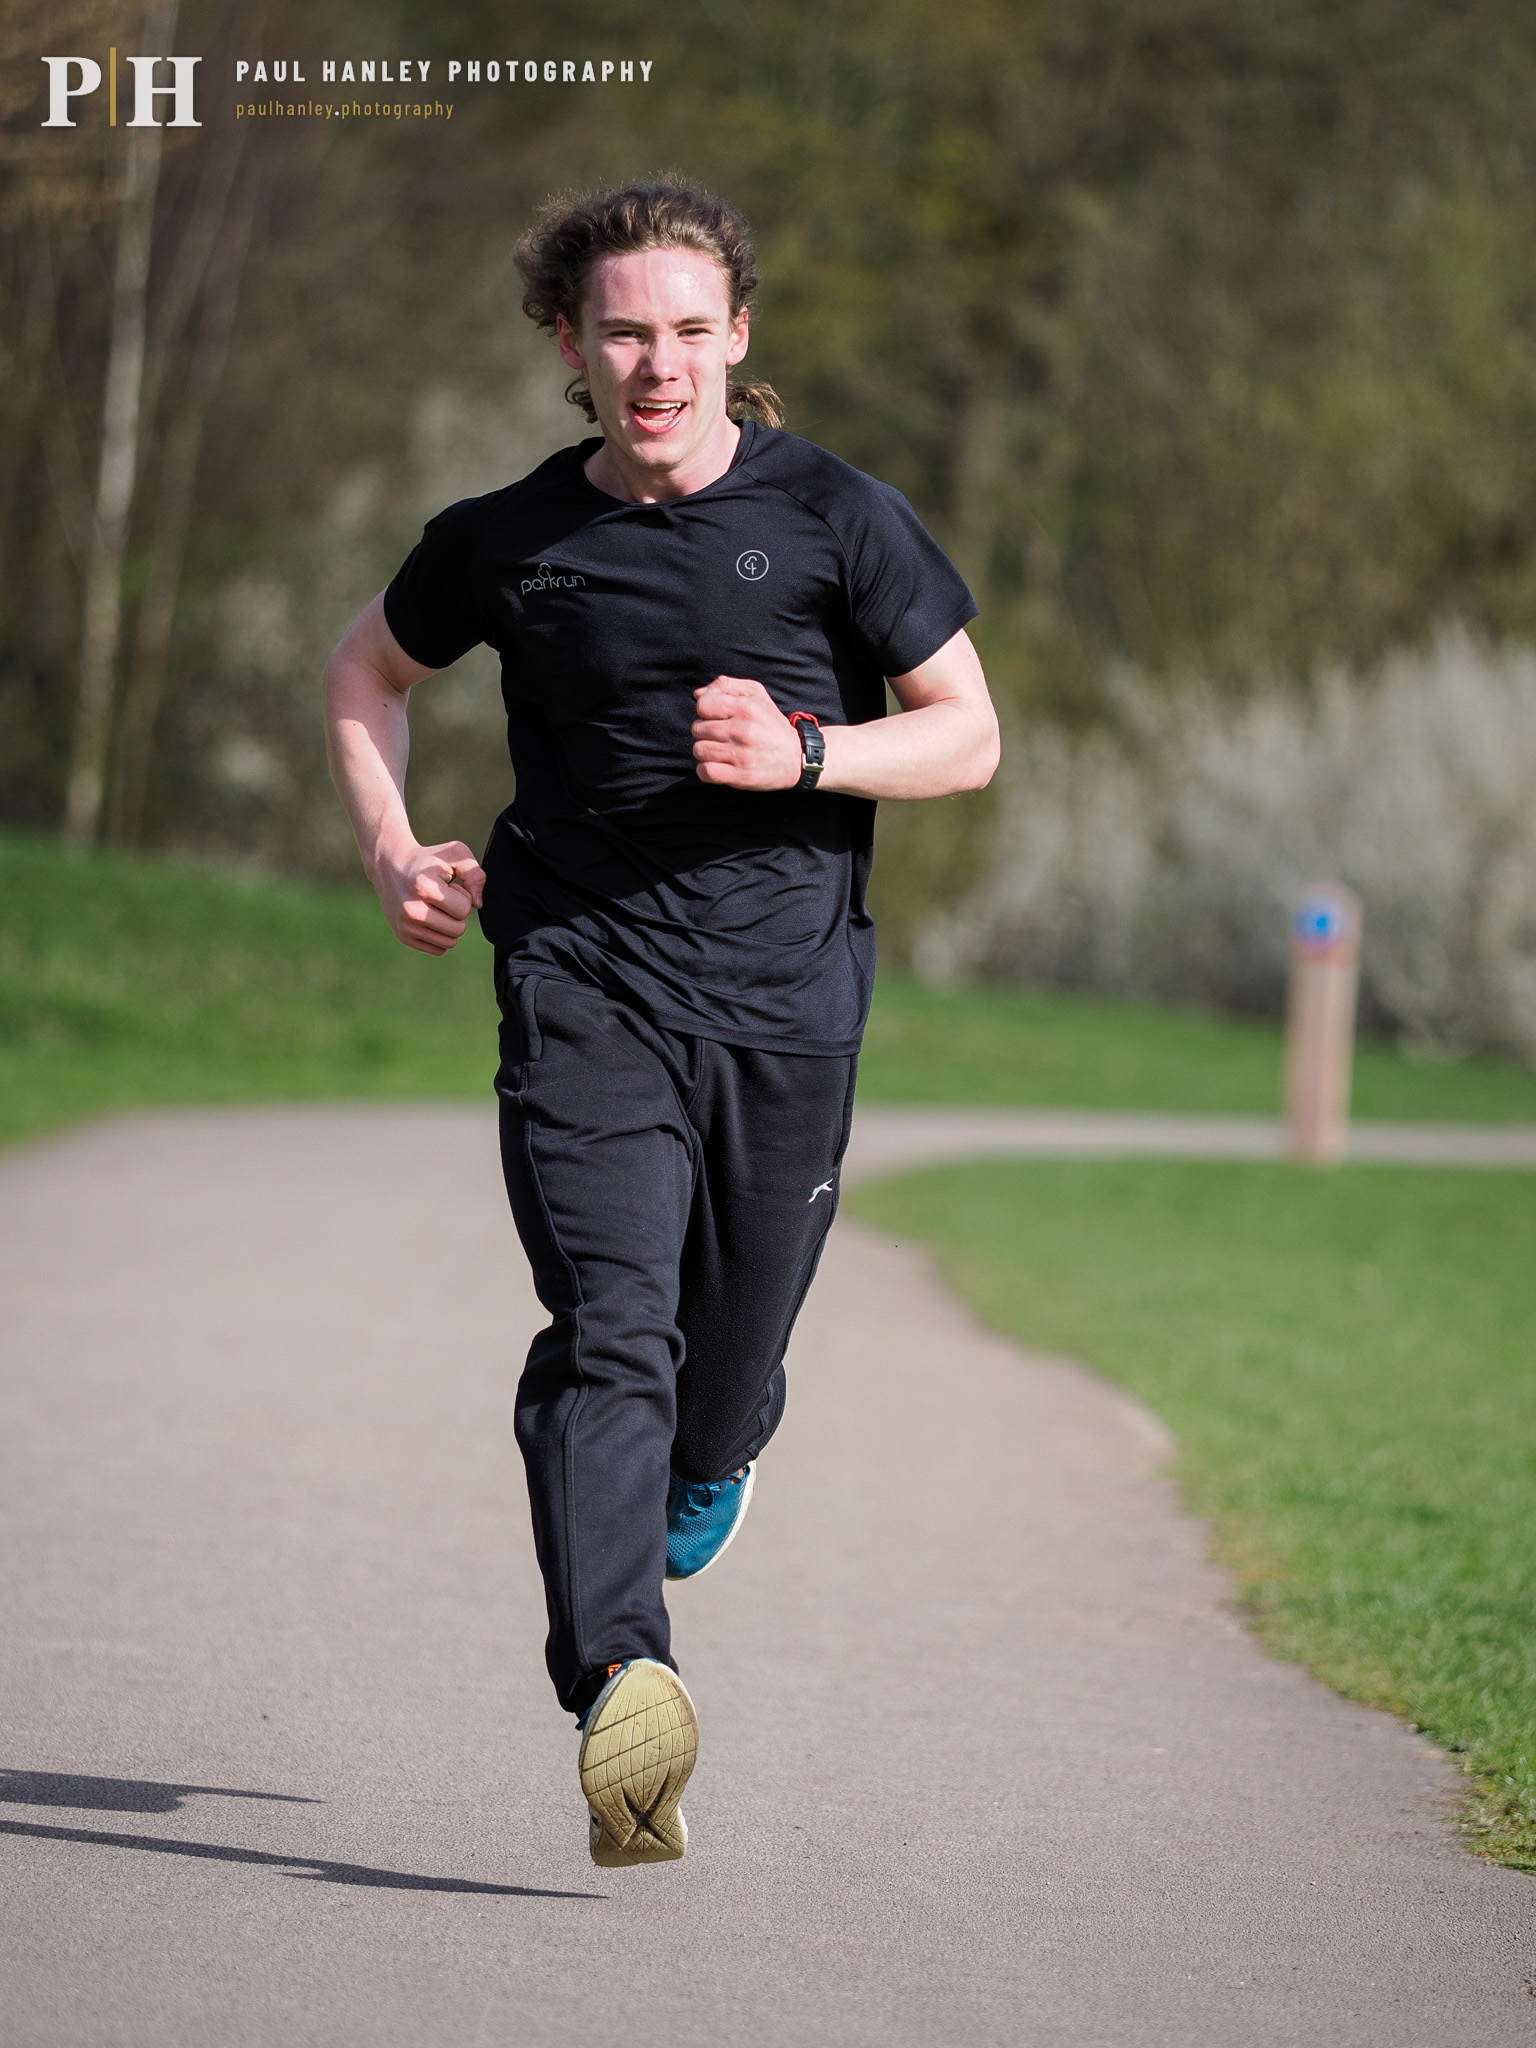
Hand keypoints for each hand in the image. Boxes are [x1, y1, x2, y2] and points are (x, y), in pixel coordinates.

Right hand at [372, 838, 484, 954]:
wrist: (391, 866)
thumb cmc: (429, 859)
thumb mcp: (455, 853)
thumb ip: (475, 873)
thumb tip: (477, 904)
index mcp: (423, 887)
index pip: (463, 909)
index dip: (463, 896)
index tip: (449, 886)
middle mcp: (411, 910)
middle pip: (458, 929)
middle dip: (458, 913)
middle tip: (444, 898)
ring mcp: (405, 926)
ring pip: (449, 943)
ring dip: (450, 925)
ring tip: (437, 907)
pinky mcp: (403, 937)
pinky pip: (439, 949)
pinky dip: (441, 935)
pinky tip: (431, 917)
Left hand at [691, 675, 801, 789]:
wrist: (797, 758)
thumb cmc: (772, 724)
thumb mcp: (757, 695)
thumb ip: (726, 686)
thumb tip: (697, 694)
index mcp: (746, 708)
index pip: (702, 705)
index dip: (706, 711)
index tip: (717, 718)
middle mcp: (743, 730)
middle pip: (697, 728)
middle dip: (706, 732)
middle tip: (721, 736)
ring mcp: (741, 755)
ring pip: (699, 750)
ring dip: (705, 751)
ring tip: (720, 750)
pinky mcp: (740, 776)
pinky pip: (705, 772)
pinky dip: (705, 770)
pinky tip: (716, 766)